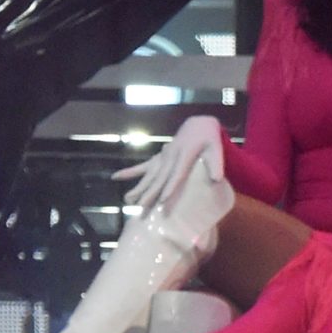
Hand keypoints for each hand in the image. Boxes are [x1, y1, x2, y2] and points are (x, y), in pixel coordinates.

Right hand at [112, 114, 226, 212]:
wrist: (197, 125)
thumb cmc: (209, 140)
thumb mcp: (216, 148)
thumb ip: (216, 164)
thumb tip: (216, 179)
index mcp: (185, 154)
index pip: (177, 174)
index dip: (169, 187)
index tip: (162, 200)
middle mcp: (170, 156)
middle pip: (159, 178)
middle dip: (150, 193)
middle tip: (142, 207)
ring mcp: (162, 156)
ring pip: (149, 175)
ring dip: (139, 187)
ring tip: (128, 200)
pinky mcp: (159, 157)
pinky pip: (143, 166)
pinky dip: (129, 172)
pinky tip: (115, 177)